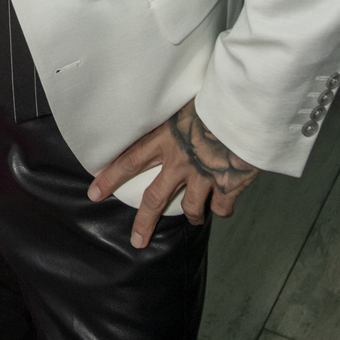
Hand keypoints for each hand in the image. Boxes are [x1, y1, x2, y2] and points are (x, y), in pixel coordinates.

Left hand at [88, 98, 259, 247]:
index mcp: (165, 139)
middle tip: (137, 241)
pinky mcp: (228, 185)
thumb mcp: (183, 105)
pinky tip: (222, 207)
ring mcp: (204, 175)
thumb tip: (164, 117)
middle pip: (155, 198)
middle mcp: (180, 161)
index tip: (94, 194)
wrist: (244, 109)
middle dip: (144, 222)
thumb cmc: (214, 99)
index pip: (129, 160)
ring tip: (193, 220)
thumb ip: (172, 121)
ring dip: (191, 217)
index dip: (110, 178)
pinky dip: (221, 209)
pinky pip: (221, 208)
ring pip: (191, 209)